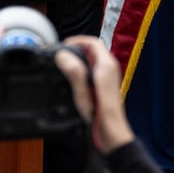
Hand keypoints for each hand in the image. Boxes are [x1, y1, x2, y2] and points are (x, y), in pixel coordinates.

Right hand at [56, 35, 132, 150]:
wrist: (111, 132)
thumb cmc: (100, 115)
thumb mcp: (82, 92)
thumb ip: (74, 72)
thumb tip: (63, 56)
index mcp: (106, 66)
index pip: (93, 42)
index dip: (77, 40)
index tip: (64, 46)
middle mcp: (110, 69)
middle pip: (93, 49)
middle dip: (77, 48)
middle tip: (62, 55)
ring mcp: (109, 77)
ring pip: (93, 59)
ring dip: (79, 58)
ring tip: (65, 65)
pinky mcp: (105, 85)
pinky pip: (94, 69)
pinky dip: (83, 68)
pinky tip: (74, 78)